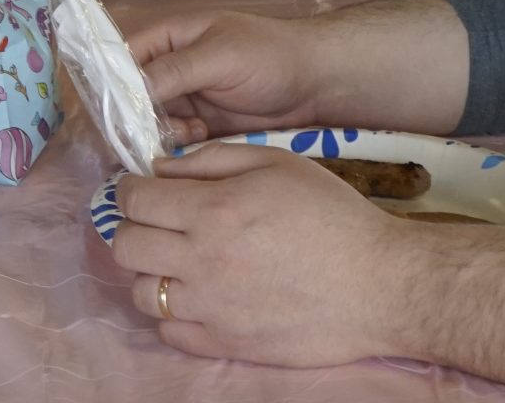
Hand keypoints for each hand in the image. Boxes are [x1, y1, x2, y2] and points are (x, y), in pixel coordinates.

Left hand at [110, 143, 403, 365]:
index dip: (130, 190)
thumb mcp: (278, 163)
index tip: (142, 190)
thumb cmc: (333, 216)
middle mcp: (201, 261)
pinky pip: (169, 333)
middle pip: (125, 246)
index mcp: (212, 211)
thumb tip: (161, 169)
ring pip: (141, 293)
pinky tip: (199, 297)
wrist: (379, 284)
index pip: (134, 200)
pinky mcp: (226, 343)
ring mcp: (211, 308)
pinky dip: (174, 315)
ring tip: (179, 263)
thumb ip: (213, 160)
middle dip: (133, 228)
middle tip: (158, 224)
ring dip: (152, 273)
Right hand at [126, 9, 326, 143]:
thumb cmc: (268, 56)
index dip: (111, 83)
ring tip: (186, 133)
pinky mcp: (199, 125)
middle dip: (133, 116)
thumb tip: (128, 89)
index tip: (111, 111)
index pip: (122, 58)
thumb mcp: (220, 56)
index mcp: (168, 38)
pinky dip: (177, 145)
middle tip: (143, 134)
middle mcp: (169, 68)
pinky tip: (197, 140)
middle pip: (130, 95)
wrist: (314, 84)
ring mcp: (184, 98)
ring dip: (158, 132)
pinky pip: (173, 139)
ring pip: (149, 121)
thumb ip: (175, 70)